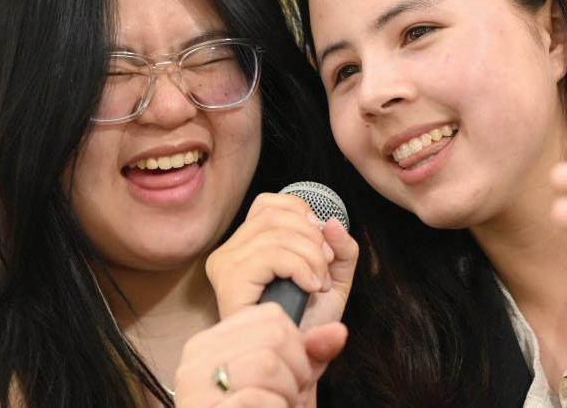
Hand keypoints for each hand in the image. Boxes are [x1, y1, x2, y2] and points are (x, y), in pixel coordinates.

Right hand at [174, 302, 347, 406]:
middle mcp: (196, 359)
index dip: (296, 346)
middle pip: (275, 337)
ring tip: (277, 406)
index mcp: (212, 343)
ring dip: (287, 395)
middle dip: (297, 372)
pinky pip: (254, 398)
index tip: (291, 374)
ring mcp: (194, 387)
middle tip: (288, 397)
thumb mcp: (286, 383)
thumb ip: (309, 356)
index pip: (271, 316)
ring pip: (267, 365)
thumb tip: (338, 331)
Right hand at [206, 192, 358, 330]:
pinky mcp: (230, 283)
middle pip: (275, 216)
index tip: (322, 244)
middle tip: (324, 269)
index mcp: (244, 247)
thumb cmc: (308, 324)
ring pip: (277, 233)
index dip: (302, 215)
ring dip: (311, 257)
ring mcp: (225, 267)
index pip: (268, 204)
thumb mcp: (333, 279)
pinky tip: (309, 286)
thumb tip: (331, 222)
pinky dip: (301, 267)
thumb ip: (341, 249)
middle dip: (313, 238)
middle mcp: (228, 254)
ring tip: (317, 283)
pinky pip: (271, 255)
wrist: (297, 362)